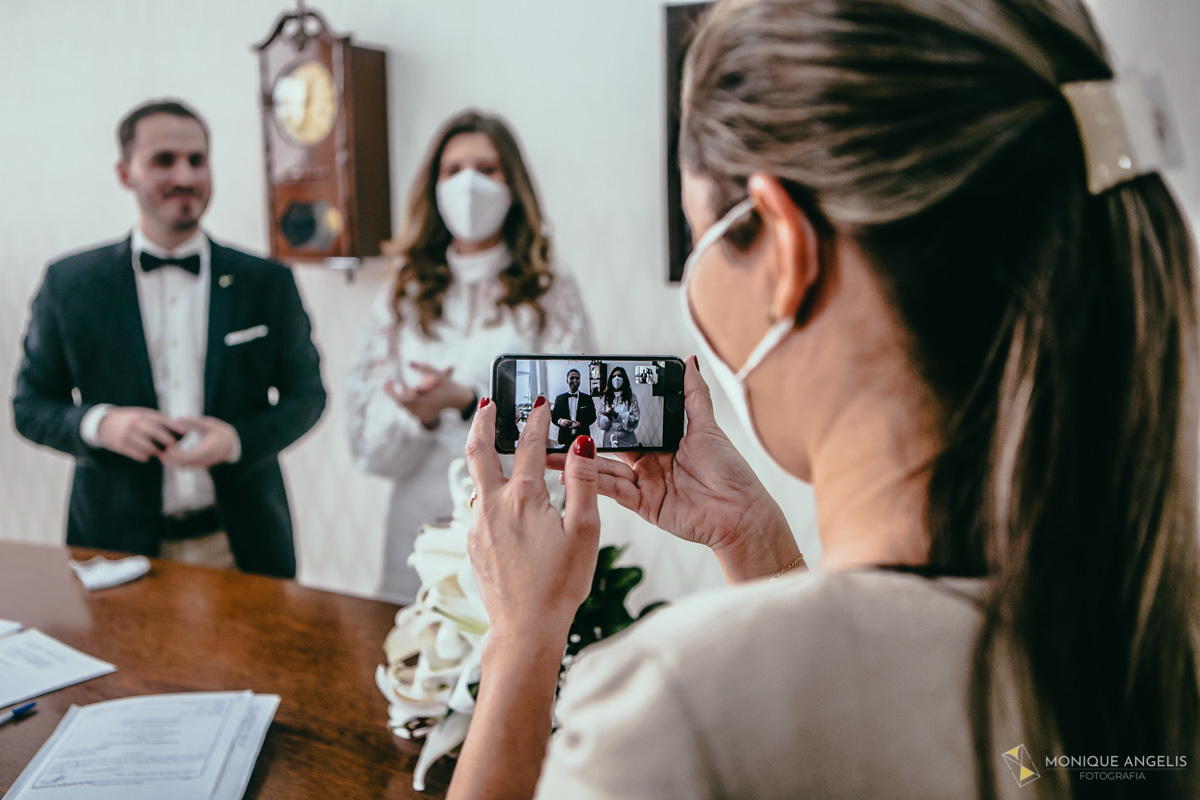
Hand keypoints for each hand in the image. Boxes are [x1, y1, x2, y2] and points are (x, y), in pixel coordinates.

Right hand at [96, 407, 186, 462]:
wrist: (102, 423)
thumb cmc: (128, 420)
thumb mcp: (139, 414)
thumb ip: (155, 420)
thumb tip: (178, 427)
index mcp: (141, 414)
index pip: (160, 419)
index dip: (174, 425)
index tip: (185, 431)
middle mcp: (135, 423)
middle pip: (155, 431)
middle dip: (167, 439)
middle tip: (174, 445)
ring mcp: (126, 434)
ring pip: (147, 445)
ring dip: (155, 450)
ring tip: (158, 452)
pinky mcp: (120, 445)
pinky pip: (136, 454)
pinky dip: (144, 456)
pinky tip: (147, 456)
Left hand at [159, 416, 238, 467]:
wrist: (232, 445)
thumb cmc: (221, 433)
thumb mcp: (209, 424)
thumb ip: (193, 422)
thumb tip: (177, 419)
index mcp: (206, 450)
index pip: (188, 456)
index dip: (176, 454)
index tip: (167, 448)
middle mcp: (203, 460)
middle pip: (183, 464)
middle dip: (170, 460)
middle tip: (161, 452)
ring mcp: (201, 464)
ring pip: (183, 467)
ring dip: (172, 462)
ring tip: (163, 453)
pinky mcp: (200, 465)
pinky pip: (186, 466)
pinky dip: (177, 462)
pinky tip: (172, 455)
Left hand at [384, 362, 474, 427]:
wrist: (454, 397)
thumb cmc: (444, 382)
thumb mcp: (434, 372)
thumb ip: (421, 367)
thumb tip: (408, 363)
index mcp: (422, 396)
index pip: (400, 397)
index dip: (391, 391)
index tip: (387, 381)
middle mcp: (420, 405)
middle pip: (399, 402)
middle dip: (391, 392)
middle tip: (385, 383)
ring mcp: (422, 410)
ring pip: (403, 406)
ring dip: (397, 396)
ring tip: (393, 383)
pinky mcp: (422, 412)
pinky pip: (408, 408)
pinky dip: (404, 399)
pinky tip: (404, 387)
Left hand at [465, 397, 600, 638]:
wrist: (525, 628)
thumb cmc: (560, 584)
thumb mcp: (583, 531)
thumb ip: (582, 483)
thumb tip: (580, 444)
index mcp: (522, 498)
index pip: (528, 445)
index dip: (536, 419)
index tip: (540, 402)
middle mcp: (492, 506)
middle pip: (478, 451)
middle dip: (482, 422)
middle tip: (487, 403)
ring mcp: (478, 526)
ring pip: (474, 480)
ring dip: (482, 455)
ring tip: (491, 442)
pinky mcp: (475, 544)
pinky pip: (477, 506)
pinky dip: (485, 488)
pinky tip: (497, 496)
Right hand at [549, 357, 797, 580]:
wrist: (740, 514)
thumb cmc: (731, 472)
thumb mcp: (708, 427)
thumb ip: (692, 395)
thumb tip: (688, 360)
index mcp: (663, 443)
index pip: (628, 426)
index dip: (606, 417)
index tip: (581, 403)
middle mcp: (650, 463)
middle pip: (610, 448)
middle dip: (582, 440)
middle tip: (553, 428)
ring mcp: (644, 485)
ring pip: (604, 470)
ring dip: (577, 462)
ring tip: (548, 452)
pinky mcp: (643, 505)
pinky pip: (613, 491)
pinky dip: (591, 483)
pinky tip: (569, 474)